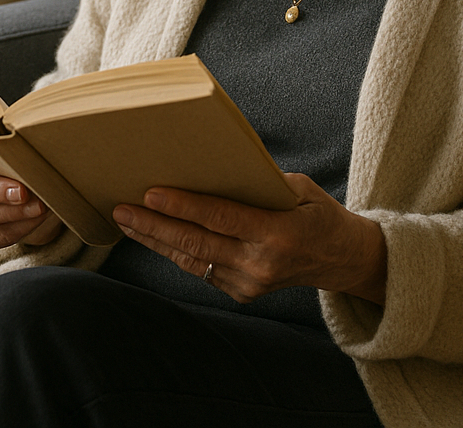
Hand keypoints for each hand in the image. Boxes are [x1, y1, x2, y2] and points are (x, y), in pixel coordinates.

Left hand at [112, 173, 387, 304]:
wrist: (341, 260)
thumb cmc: (317, 213)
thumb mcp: (299, 188)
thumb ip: (259, 182)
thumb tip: (210, 168)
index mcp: (277, 233)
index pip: (220, 218)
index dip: (182, 207)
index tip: (150, 194)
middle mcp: (260, 264)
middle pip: (195, 244)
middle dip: (154, 226)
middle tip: (121, 209)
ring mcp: (249, 284)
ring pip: (191, 259)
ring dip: (155, 240)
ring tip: (125, 220)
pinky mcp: (241, 293)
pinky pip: (201, 269)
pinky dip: (176, 251)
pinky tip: (153, 235)